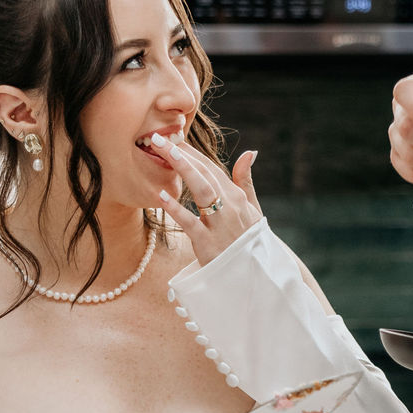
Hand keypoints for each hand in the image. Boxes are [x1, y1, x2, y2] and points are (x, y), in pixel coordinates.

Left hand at [154, 139, 264, 267]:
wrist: (254, 275)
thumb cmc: (249, 240)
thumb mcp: (252, 209)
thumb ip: (246, 180)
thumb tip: (250, 152)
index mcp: (237, 197)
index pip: (212, 168)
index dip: (192, 152)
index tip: (172, 138)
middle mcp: (231, 206)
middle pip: (205, 174)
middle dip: (181, 154)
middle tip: (158, 137)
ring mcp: (220, 224)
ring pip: (202, 191)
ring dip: (183, 170)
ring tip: (163, 153)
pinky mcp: (208, 244)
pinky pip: (191, 223)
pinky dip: (177, 209)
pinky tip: (161, 196)